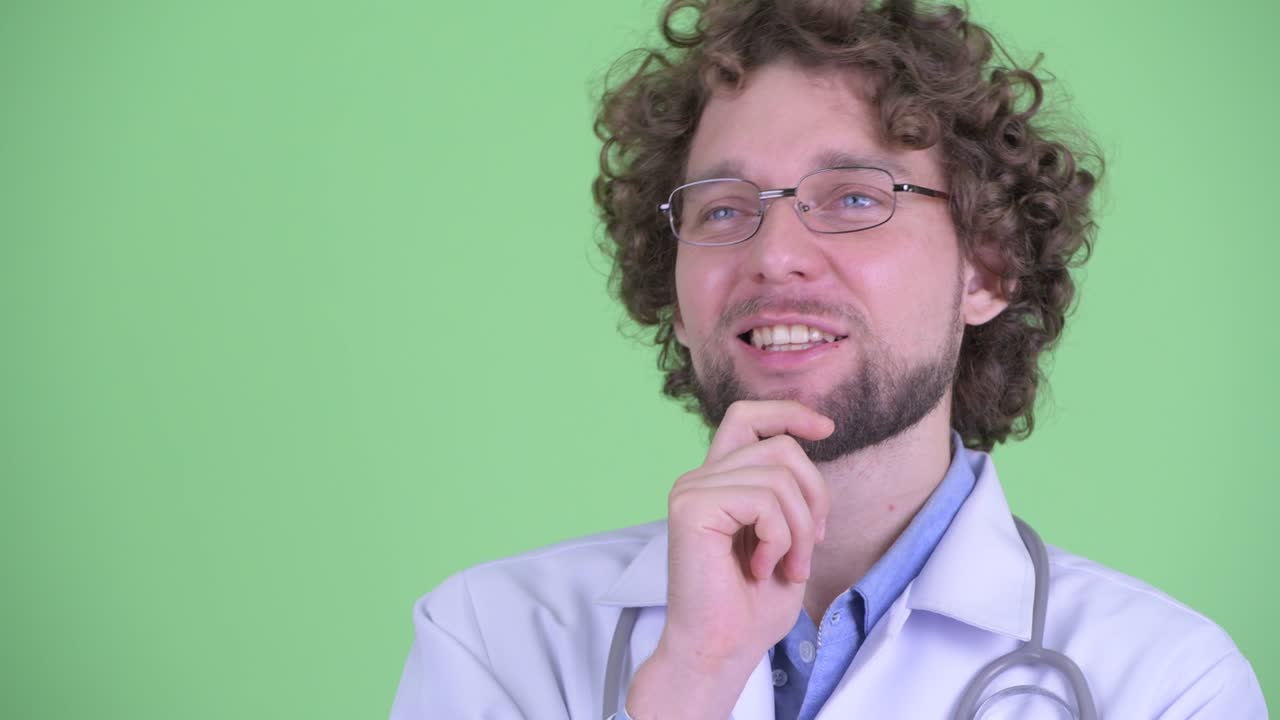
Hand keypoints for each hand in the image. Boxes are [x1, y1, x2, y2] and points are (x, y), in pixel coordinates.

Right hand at [625, 400, 833, 719]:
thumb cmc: (751, 607)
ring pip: (779, 477)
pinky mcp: (691, 506)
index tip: (826, 428)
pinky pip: (764, 501)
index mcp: (718, 481)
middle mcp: (700, 478)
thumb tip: (807, 444)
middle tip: (808, 548)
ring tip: (785, 567)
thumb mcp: (786, 537)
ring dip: (799, 530)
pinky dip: (779, 539)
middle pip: (780, 447)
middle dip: (813, 497)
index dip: (788, 413)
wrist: (719, 650)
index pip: (747, 416)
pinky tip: (760, 568)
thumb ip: (788, 491)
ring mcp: (691, 489)